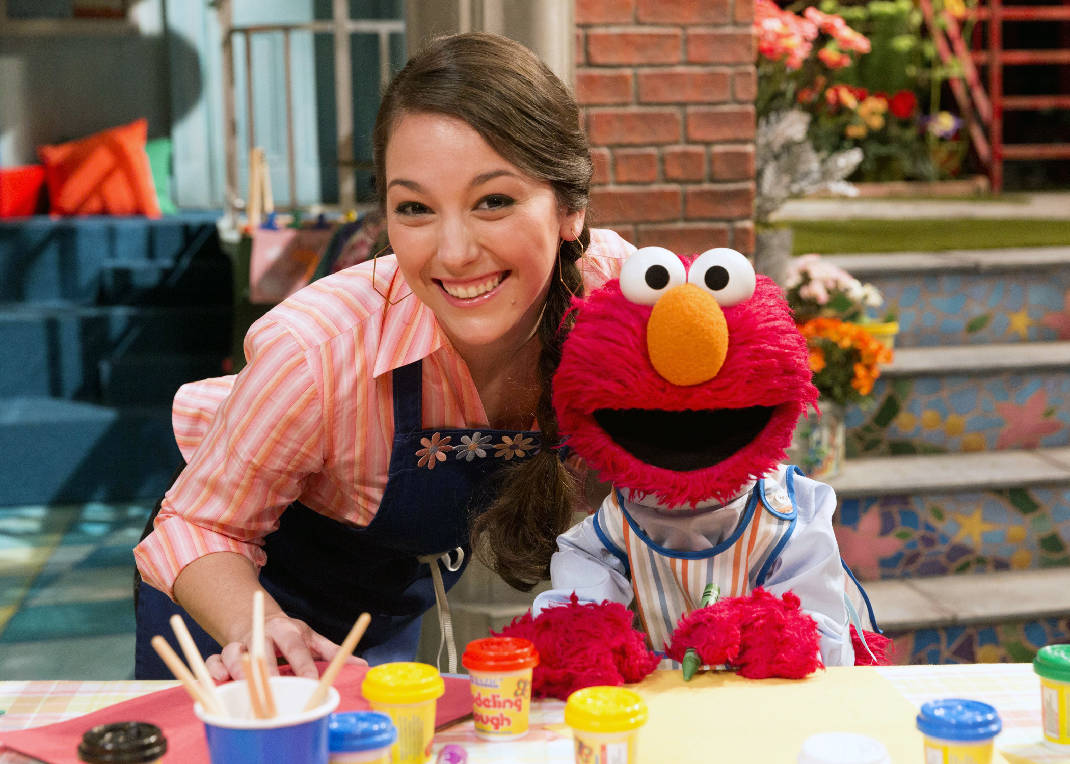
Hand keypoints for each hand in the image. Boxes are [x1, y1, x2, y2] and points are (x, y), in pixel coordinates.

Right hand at [204, 613, 367, 680]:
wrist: (257, 618)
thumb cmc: (289, 634)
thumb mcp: (311, 637)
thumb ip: (332, 651)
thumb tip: (361, 664)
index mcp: (286, 629)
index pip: (296, 647)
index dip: (303, 665)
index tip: (312, 682)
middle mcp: (262, 634)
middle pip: (263, 650)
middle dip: (268, 671)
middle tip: (275, 690)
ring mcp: (241, 643)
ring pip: (232, 653)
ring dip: (235, 669)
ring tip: (243, 687)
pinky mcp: (223, 653)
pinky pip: (213, 660)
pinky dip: (213, 670)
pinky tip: (218, 682)